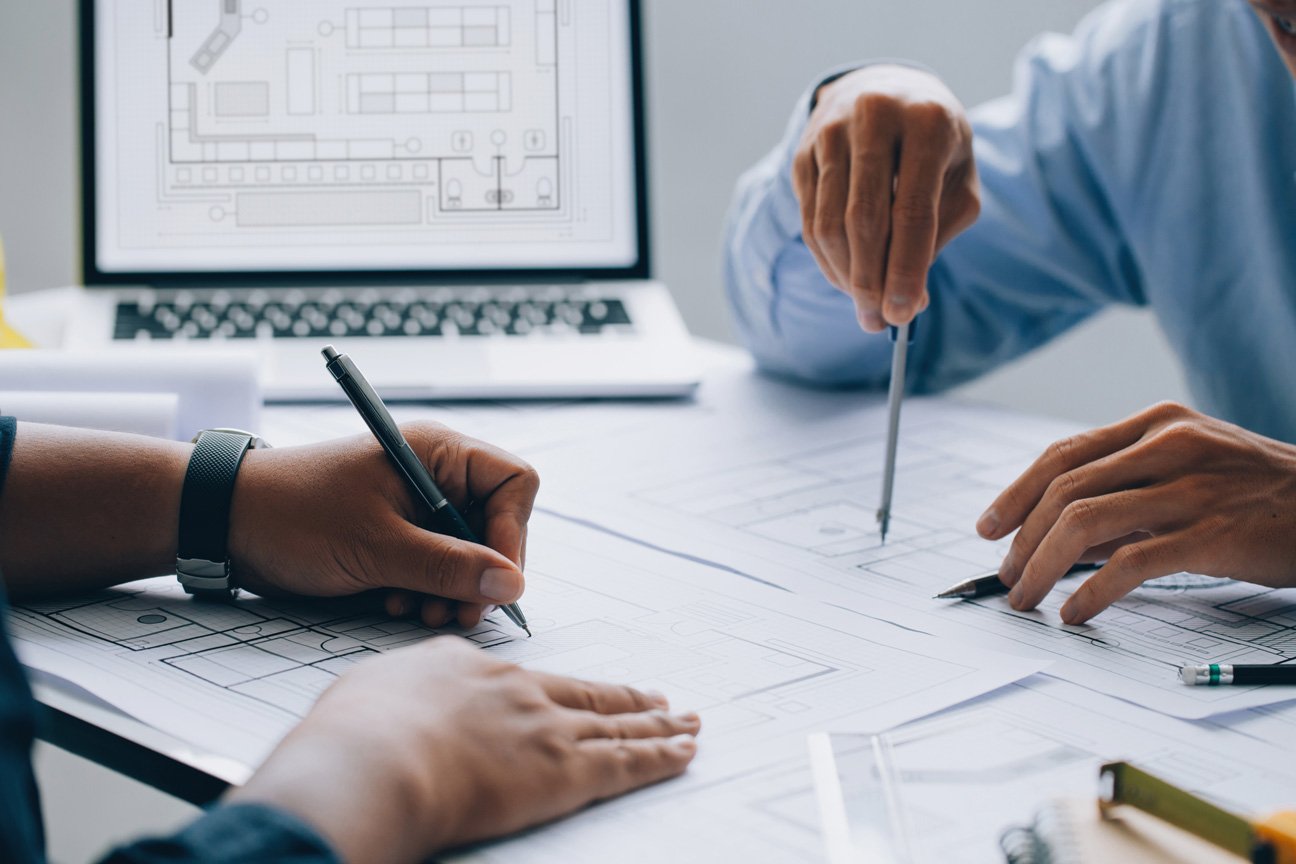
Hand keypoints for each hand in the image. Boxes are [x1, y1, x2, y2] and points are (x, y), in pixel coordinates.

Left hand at [229, 422, 539, 628]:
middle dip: (479, 573)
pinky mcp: (399, 537)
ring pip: (469, 554)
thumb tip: (512, 586)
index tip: (495, 579)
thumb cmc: (294, 516)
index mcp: (437, 453)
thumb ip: (449, 567)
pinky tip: (395, 603)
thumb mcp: (376, 546)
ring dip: (451, 590)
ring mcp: (417, 508)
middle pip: (495, 526)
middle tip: (459, 611)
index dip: (512, 533)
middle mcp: (435, 476)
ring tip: (419, 610)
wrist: (225, 526)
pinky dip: (426, 592)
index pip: (513, 483)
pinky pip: (437, 568)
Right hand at [230, 638, 700, 863]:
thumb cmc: (354, 734)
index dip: (555, 689)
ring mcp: (545, 726)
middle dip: (624, 699)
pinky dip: (660, 756)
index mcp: (468, 669)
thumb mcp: (369, 692)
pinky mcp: (564, 769)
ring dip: (657, 725)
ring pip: (616, 725)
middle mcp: (516, 689)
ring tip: (686, 722)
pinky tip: (683, 751)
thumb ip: (398, 693)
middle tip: (657, 698)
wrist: (373, 758)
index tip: (570, 692)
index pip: (524, 680)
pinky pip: (627, 761)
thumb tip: (398, 701)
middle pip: (585, 694)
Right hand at [793, 64, 978, 331]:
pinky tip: (846, 278)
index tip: (903, 315)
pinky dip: (827, 260)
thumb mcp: (956, 178)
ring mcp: (830, 132)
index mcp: (927, 121)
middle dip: (870, 282)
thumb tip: (911, 299)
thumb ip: (939, 233)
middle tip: (877, 323)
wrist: (887, 88)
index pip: (912, 211)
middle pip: (863, 221)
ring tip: (865, 306)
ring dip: (845, 277)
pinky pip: (809, 220)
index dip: (906, 269)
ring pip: (828, 225)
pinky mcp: (803, 151)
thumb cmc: (933, 144)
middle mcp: (874, 118)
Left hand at [977, 402, 1295, 623]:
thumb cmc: (1260, 496)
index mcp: (1158, 423)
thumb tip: (1061, 538)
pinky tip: (1075, 613)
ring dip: (1041, 567)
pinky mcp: (1212, 532)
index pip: (1064, 454)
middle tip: (1005, 576)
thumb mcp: (1191, 471)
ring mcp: (1191, 487)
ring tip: (1027, 598)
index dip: (1016, 493)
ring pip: (1084, 523)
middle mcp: (1170, 445)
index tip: (987, 528)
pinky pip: (1129, 564)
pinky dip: (1090, 592)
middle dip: (1022, 538)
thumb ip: (1128, 493)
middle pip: (1063, 489)